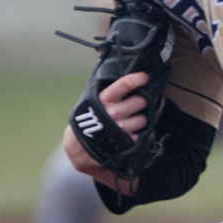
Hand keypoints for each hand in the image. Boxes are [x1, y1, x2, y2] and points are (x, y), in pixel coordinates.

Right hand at [63, 69, 150, 189]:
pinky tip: (126, 132)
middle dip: (141, 102)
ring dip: (140, 119)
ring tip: (129, 120)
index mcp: (104, 99)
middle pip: (140, 101)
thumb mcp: (93, 102)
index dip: (136, 79)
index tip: (144, 77)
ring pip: (143, 119)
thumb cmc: (89, 119)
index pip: (124, 85)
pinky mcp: (126, 142)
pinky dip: (136, 133)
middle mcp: (113, 112)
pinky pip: (140, 134)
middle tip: (136, 104)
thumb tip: (129, 82)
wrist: (78, 146)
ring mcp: (120, 128)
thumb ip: (110, 92)